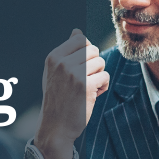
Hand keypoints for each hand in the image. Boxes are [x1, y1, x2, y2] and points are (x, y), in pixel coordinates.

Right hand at [34, 29, 109, 158]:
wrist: (55, 127)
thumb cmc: (58, 99)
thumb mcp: (55, 72)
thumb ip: (66, 52)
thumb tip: (76, 31)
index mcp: (53, 57)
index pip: (80, 39)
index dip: (87, 53)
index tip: (81, 68)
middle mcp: (62, 63)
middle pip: (93, 50)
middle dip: (94, 64)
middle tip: (85, 80)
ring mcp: (73, 74)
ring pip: (101, 62)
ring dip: (99, 75)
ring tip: (88, 88)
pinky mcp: (86, 86)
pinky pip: (105, 76)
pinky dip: (103, 87)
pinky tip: (92, 96)